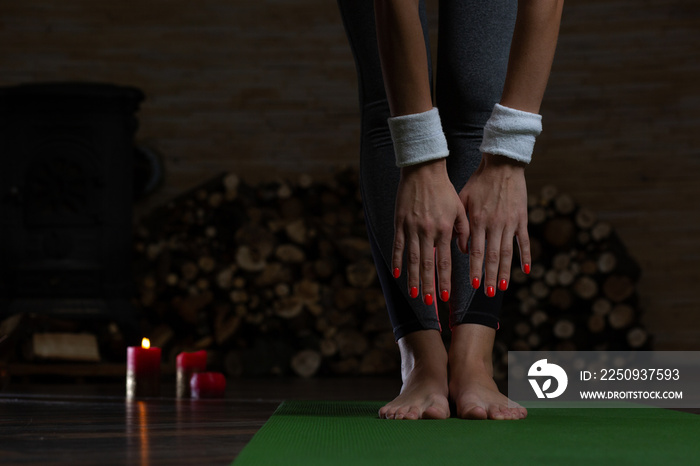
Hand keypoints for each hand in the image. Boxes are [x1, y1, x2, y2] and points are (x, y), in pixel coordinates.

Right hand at [392, 158, 469, 304]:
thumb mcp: (460, 208)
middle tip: (428, 304)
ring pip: (412, 259)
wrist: (423, 169)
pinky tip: (397, 274)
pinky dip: (397, 261)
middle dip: (428, 287)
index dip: (445, 281)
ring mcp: (412, 227)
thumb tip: (465, 252)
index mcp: (444, 229)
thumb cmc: (444, 189)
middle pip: (428, 265)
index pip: (446, 261)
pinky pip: (398, 245)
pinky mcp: (399, 222)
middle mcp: (428, 231)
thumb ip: (463, 231)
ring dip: (413, 279)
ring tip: (413, 295)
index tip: (446, 297)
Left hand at [458, 153, 530, 296]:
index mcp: (478, 220)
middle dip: (490, 276)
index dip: (474, 269)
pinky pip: (524, 241)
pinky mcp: (522, 218)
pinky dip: (525, 256)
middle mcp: (495, 224)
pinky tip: (525, 271)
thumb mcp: (463, 200)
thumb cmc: (478, 182)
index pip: (475, 251)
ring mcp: (510, 222)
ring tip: (503, 288)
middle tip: (488, 293)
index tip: (474, 285)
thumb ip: (461, 224)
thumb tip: (459, 249)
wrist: (502, 164)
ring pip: (508, 252)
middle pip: (492, 256)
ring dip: (505, 271)